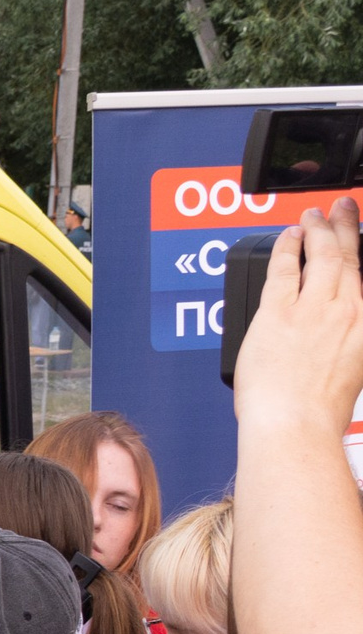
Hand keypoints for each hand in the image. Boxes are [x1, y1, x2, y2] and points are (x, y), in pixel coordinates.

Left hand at [234, 197, 362, 442]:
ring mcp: (314, 309)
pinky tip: (289, 236)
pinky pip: (286, 268)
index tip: (361, 239)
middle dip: (347, 227)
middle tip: (343, 208)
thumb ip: (348, 341)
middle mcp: (348, 311)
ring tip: (316, 214)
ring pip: (322, 256)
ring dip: (319, 230)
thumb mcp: (352, 370)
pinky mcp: (280, 311)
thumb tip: (339, 334)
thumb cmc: (318, 412)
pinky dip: (289, 248)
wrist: (295, 425)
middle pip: (350, 258)